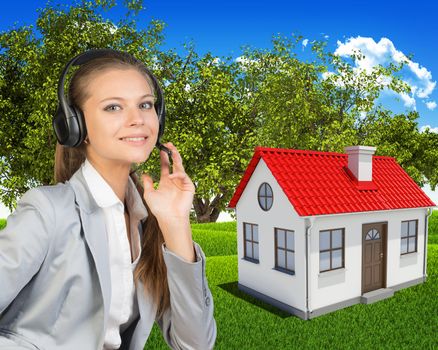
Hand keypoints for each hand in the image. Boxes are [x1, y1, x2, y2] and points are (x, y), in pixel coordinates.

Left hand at [141, 142, 195, 260]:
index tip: (161, 149)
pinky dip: (178, 174)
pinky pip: (184, 176)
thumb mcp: (149, 194)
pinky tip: (171, 176)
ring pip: (180, 167)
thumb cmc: (160, 208)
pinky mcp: (189, 186)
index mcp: (166, 181)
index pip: (165, 165)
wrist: (169, 218)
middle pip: (174, 163)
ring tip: (172, 150)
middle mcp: (174, 180)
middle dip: (172, 153)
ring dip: (176, 158)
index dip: (164, 157)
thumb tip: (144, 174)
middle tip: (169, 144)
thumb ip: (147, 183)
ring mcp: (182, 183)